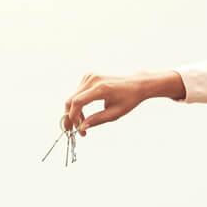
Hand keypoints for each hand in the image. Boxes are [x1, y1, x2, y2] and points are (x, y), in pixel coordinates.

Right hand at [61, 70, 183, 133]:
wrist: (137, 83)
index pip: (77, 102)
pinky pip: (77, 93)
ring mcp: (90, 76)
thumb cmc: (129, 98)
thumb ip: (97, 120)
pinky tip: (84, 114)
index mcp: (100, 88)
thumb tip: (81, 128)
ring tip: (82, 124)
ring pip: (72, 97)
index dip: (73, 117)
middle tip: (72, 130)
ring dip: (73, 112)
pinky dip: (77, 104)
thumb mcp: (115, 113)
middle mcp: (93, 79)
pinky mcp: (89, 76)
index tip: (76, 129)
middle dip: (70, 116)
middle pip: (71, 99)